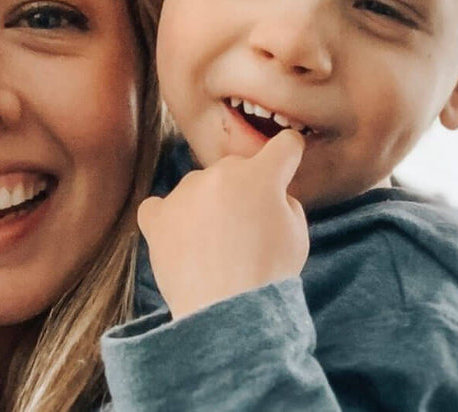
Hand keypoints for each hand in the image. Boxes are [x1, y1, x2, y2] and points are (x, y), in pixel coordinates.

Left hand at [138, 129, 309, 318]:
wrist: (227, 312)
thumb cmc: (269, 275)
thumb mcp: (299, 234)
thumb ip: (285, 202)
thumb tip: (270, 195)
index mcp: (262, 174)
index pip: (284, 145)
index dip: (290, 156)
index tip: (287, 166)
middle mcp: (221, 173)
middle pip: (237, 168)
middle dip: (245, 189)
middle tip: (249, 229)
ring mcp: (185, 192)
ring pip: (201, 186)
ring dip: (209, 204)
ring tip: (215, 246)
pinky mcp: (158, 216)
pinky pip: (160, 206)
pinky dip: (169, 218)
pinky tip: (181, 239)